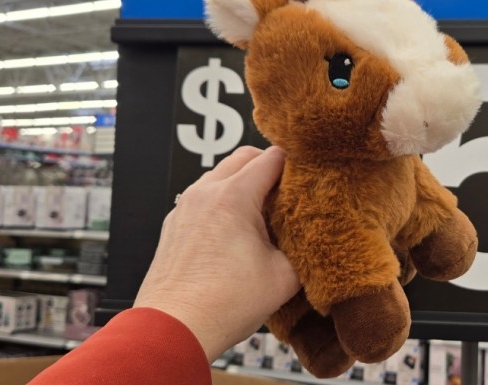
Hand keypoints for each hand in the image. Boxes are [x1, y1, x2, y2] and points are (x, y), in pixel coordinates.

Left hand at [134, 145, 300, 360]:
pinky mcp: (174, 226)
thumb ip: (306, 249)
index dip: (297, 166)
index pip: (273, 158)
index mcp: (233, 196)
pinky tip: (236, 234)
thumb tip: (314, 240)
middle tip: (289, 196)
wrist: (173, 330)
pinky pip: (203, 198)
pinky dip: (223, 203)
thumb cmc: (222, 305)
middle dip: (269, 169)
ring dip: (244, 185)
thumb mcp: (284, 277)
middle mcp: (205, 193)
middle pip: (244, 157)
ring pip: (221, 176)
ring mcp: (185, 207)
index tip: (310, 181)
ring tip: (263, 218)